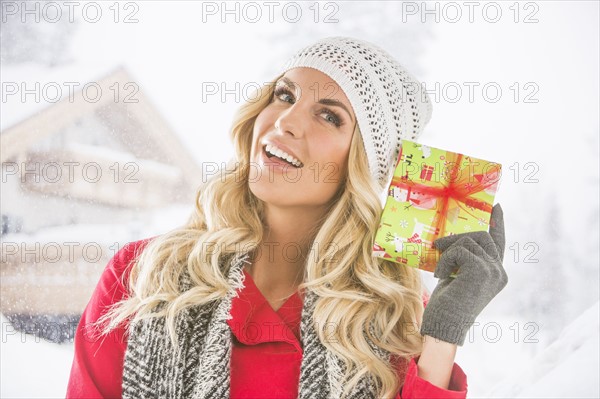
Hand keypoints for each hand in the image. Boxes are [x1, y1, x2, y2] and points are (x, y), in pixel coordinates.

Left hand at [419, 203, 507, 345]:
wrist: (444, 326)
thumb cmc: (447, 305)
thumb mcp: (457, 276)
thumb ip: (464, 260)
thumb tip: (455, 238)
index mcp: (496, 273)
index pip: (499, 242)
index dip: (498, 223)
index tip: (496, 206)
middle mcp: (499, 272)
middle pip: (481, 236)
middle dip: (457, 238)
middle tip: (438, 245)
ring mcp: (493, 270)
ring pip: (468, 240)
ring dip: (448, 252)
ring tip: (439, 270)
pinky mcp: (481, 270)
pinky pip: (459, 250)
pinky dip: (445, 260)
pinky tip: (440, 276)